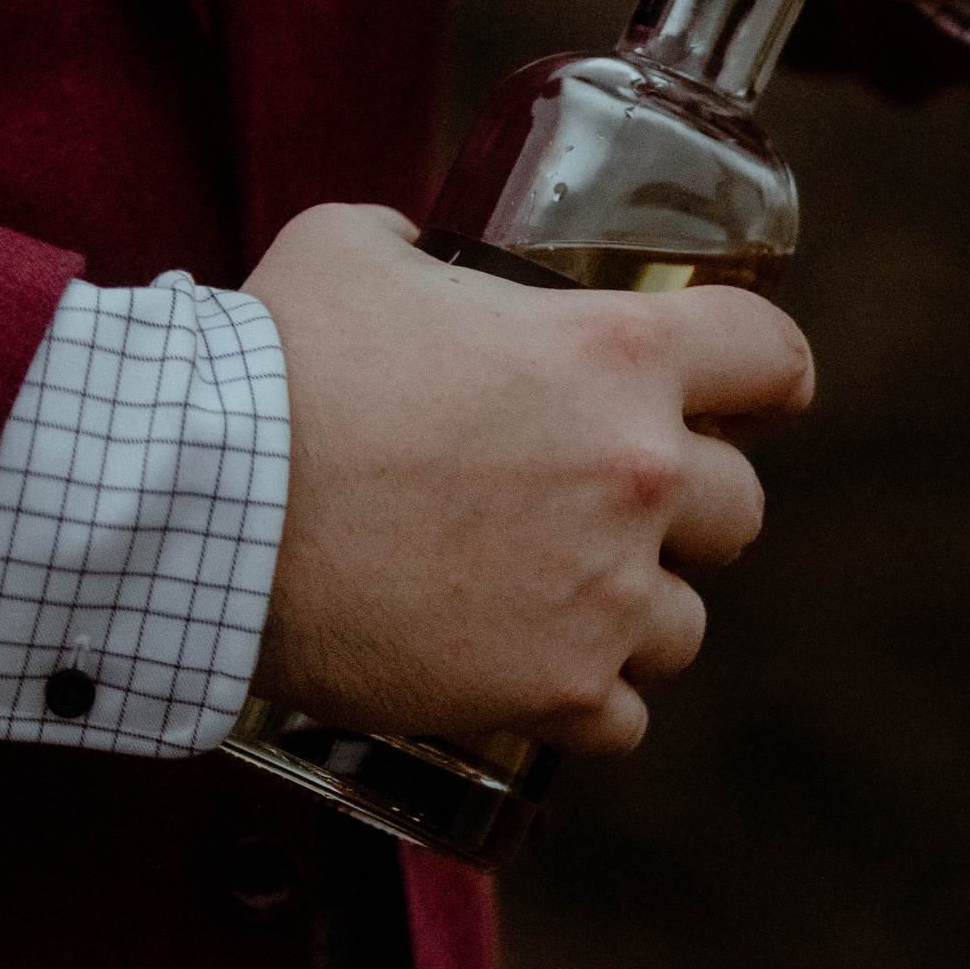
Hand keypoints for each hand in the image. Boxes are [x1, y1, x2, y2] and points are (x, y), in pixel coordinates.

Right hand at [241, 205, 813, 756]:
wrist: (196, 507)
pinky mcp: (557, 689)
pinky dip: (586, 706)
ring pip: (686, 623)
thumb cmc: (272, 368)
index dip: (768, 381)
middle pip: (740, 508)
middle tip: (604, 512)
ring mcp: (607, 590)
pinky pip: (624, 718)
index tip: (754, 403)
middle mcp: (640, 472)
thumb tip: (420, 253)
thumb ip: (422, 250)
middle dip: (684, 511)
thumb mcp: (354, 252)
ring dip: (635, 614)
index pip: (772, 359)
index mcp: (619, 353)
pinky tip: (534, 682)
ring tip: (553, 604)